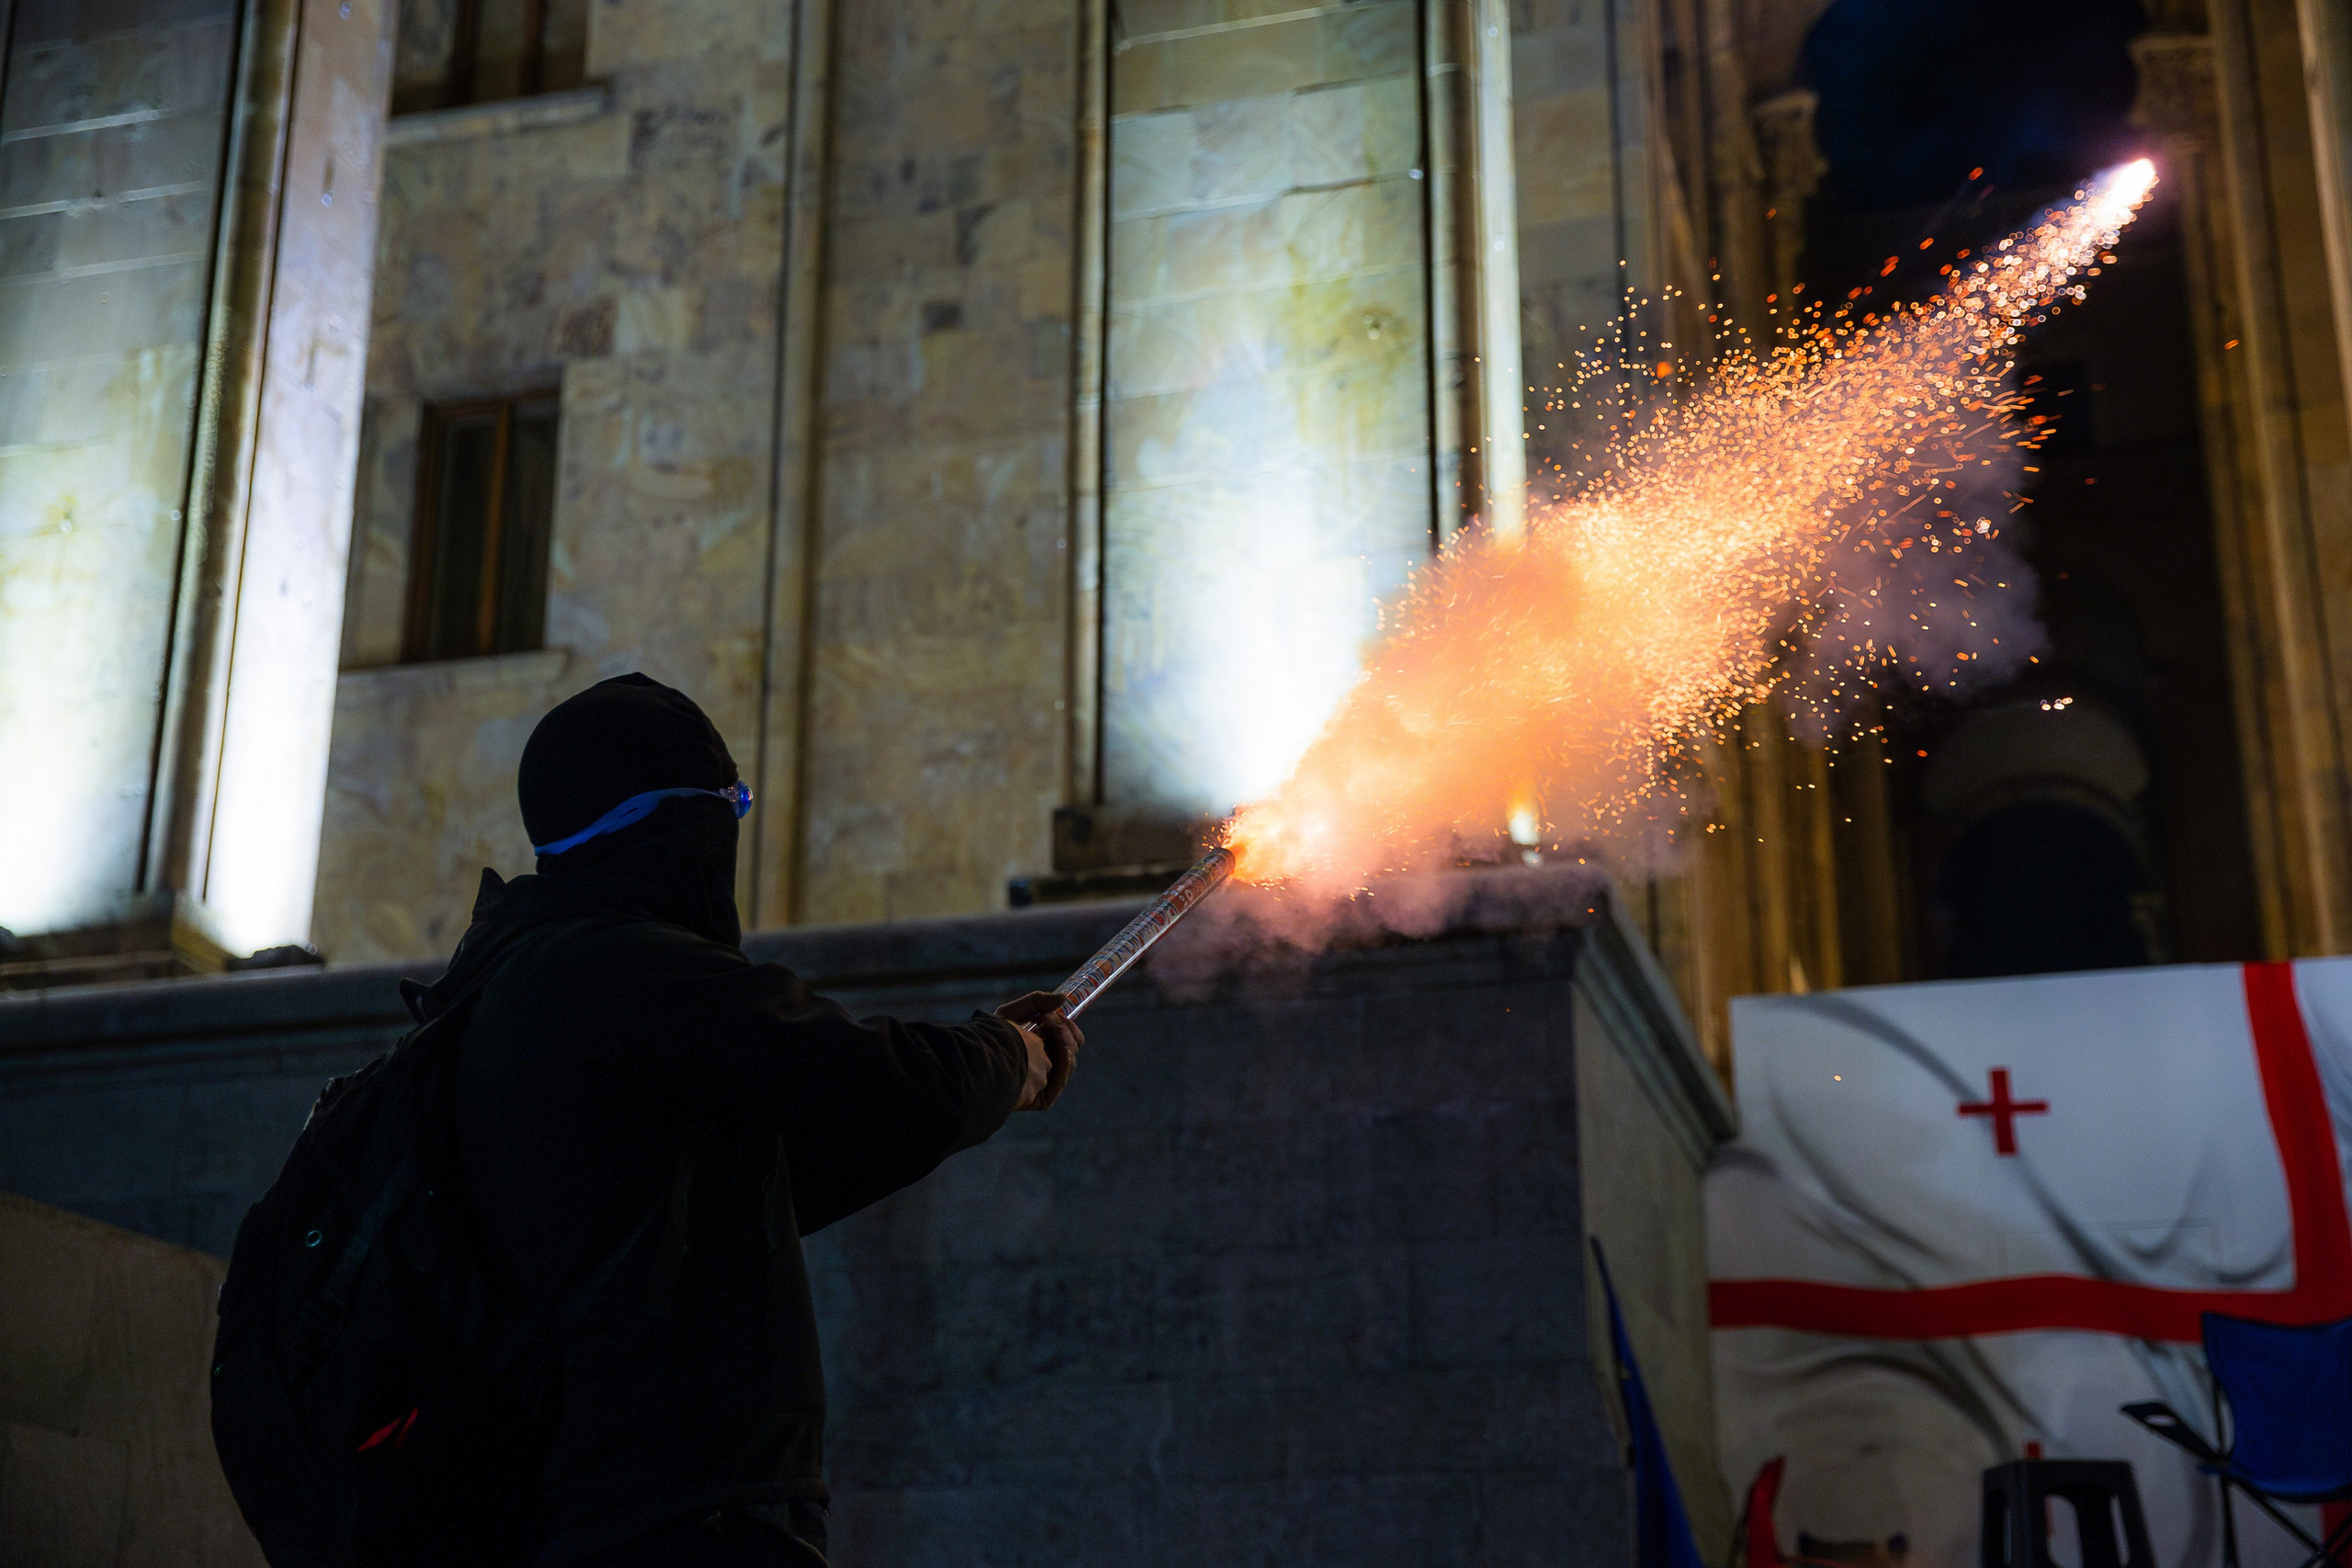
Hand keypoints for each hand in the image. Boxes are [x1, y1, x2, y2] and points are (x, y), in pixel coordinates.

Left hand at [997, 991, 1082, 1110]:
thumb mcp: (1012, 1012)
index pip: (1068, 1041)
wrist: (982, 1058)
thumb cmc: (991, 1037)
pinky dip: (1065, 1062)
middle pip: (1071, 1050)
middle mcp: (1044, 1067)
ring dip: (1065, 1042)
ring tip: (1050, 1028)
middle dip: (1066, 1033)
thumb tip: (1064, 999)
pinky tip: (1061, 1047)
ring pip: (1069, 1063)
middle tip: (1050, 1020)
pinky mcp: (1043, 1098)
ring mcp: (1045, 1083)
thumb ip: (1037, 1001)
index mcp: (1040, 1049)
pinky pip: (1061, 1080)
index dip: (1069, 1028)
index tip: (1060, 1015)